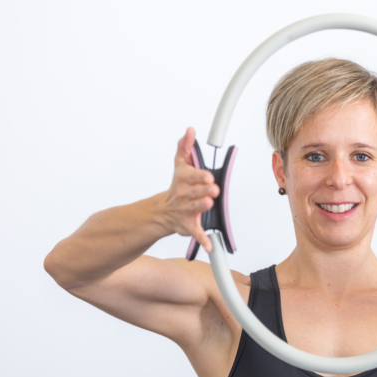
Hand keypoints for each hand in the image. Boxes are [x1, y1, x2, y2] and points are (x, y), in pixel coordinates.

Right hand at [161, 127, 219, 252]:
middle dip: (203, 190)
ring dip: (201, 206)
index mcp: (184, 180)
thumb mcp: (180, 164)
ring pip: (195, 209)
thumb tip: (190, 130)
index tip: (209, 175)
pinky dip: (202, 240)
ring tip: (209, 204)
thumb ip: (185, 147)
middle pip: (195, 192)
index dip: (200, 176)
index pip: (192, 176)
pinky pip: (196, 233)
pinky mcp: (189, 225)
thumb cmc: (177, 186)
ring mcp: (186, 210)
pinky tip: (209, 245)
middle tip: (213, 189)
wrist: (163, 211)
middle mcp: (184, 195)